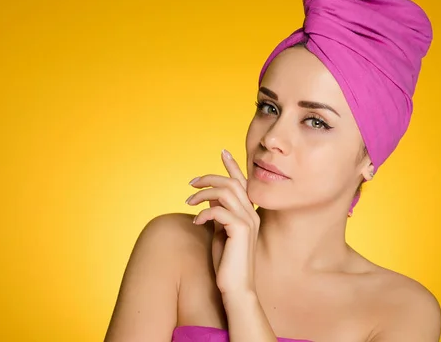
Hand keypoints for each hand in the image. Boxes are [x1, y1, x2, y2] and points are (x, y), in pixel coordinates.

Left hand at [186, 149, 259, 297]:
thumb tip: (210, 196)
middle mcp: (251, 214)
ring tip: (189, 202)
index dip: (232, 166)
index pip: (242, 183)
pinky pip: (219, 210)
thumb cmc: (227, 264)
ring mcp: (248, 221)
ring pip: (226, 191)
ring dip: (204, 193)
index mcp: (248, 213)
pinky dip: (204, 212)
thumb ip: (219, 213)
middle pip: (232, 182)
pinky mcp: (241, 230)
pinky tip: (196, 223)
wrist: (236, 288)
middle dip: (210, 177)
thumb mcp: (220, 232)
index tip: (223, 152)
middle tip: (191, 183)